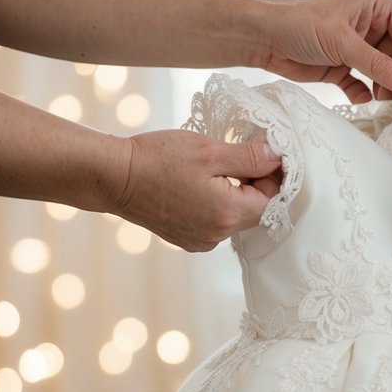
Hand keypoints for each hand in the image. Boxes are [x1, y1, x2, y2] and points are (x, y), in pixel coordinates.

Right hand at [114, 129, 282, 251]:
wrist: (114, 178)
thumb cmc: (157, 159)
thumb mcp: (209, 151)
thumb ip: (249, 157)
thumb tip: (278, 158)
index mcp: (227, 214)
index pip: (272, 200)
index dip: (272, 175)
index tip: (262, 154)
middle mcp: (217, 235)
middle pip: (255, 211)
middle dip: (253, 183)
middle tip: (235, 156)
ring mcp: (202, 240)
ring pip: (235, 216)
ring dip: (234, 193)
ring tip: (212, 169)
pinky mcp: (188, 239)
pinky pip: (215, 222)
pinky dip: (216, 203)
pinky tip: (197, 184)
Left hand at [260, 0, 391, 110]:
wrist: (263, 38)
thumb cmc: (299, 25)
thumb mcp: (342, 43)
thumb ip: (378, 65)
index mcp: (378, 6)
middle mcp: (373, 24)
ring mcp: (359, 47)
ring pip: (388, 73)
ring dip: (389, 90)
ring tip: (381, 101)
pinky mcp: (344, 67)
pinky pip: (366, 84)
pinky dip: (366, 94)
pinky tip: (360, 98)